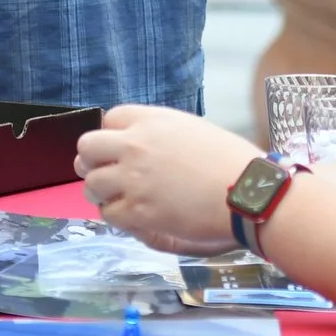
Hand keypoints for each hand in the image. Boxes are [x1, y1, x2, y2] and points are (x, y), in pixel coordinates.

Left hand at [73, 105, 260, 253]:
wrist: (248, 192)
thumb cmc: (232, 160)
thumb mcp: (193, 129)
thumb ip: (162, 133)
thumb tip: (145, 144)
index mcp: (151, 121)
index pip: (109, 119)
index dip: (112, 136)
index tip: (119, 149)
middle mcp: (135, 145)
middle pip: (87, 147)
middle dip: (92, 161)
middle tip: (106, 173)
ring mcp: (133, 179)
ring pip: (91, 183)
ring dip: (101, 191)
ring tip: (119, 198)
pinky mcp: (138, 212)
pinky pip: (108, 213)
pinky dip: (117, 216)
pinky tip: (133, 216)